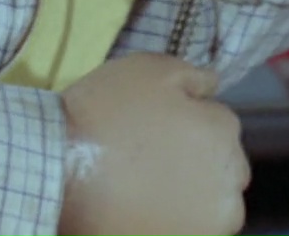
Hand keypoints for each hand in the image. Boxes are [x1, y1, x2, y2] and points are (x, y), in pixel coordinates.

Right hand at [57, 53, 248, 235]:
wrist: (59, 167)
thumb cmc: (104, 113)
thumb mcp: (150, 69)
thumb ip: (193, 75)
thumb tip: (212, 85)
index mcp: (223, 133)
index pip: (218, 124)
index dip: (186, 121)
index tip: (155, 125)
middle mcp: (229, 181)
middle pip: (222, 167)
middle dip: (197, 161)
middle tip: (152, 158)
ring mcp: (211, 223)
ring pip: (211, 205)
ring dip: (191, 196)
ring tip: (146, 187)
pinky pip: (189, 229)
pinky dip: (174, 222)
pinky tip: (143, 209)